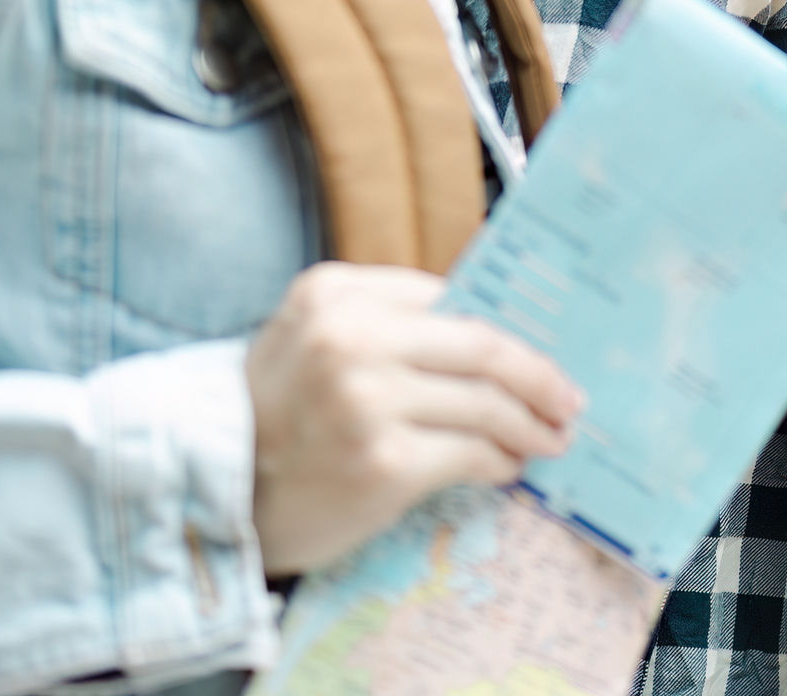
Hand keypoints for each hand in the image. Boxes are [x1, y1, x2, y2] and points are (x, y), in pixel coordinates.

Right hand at [245, 263, 582, 573]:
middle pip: (482, 346)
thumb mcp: (314, 339)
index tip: (544, 349)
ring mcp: (366, 401)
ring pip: (485, 404)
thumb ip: (390, 324)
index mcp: (336, 292)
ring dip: (529, 425)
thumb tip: (498, 336)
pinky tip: (507, 467)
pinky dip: (499, 461)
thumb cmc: (278, 415)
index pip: (451, 298)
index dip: (508, 327)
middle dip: (539, 376)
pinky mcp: (381, 462)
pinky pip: (469, 454)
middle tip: (569, 400)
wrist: (217, 493)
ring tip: (548, 439)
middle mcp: (351, 337)